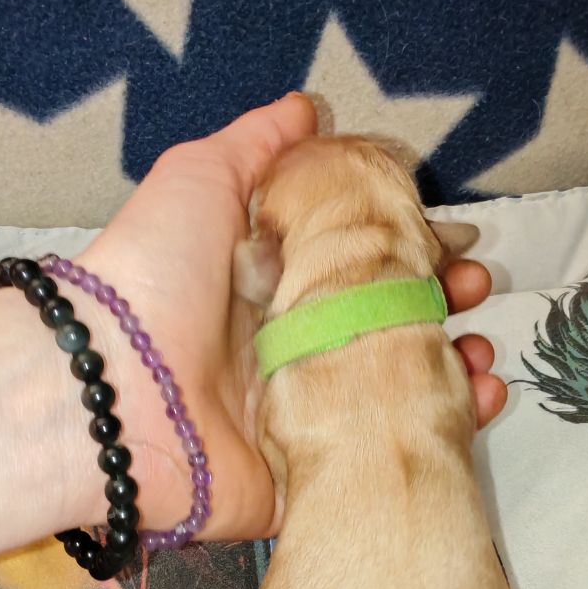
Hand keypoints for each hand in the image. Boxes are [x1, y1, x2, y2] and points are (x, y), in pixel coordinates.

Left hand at [77, 94, 505, 541]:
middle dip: (441, 309)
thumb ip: (257, 147)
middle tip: (472, 293)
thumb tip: (310, 109)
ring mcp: (302, 420)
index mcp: (272, 290)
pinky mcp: (305, 479)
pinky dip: (437, 436)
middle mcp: (292, 354)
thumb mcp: (198, 180)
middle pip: (387, 332)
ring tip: (481, 355)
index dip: (412, 255)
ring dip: (452, 372)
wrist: (106, 387)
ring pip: (395, 397)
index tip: (453, 244)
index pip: (361, 271)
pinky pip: (381, 462)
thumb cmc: (152, 275)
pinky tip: (475, 404)